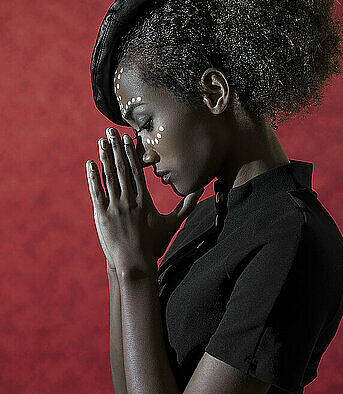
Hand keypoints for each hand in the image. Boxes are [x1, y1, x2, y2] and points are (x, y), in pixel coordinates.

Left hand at [85, 127, 203, 272]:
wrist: (135, 263)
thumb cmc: (155, 244)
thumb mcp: (173, 224)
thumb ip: (187, 206)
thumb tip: (201, 191)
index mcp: (144, 199)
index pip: (137, 170)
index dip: (131, 153)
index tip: (127, 138)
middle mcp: (129, 199)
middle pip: (122, 168)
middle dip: (116, 148)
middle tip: (110, 131)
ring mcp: (115, 206)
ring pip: (109, 176)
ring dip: (104, 157)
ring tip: (101, 141)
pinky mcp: (103, 215)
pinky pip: (97, 192)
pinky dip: (93, 177)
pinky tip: (90, 164)